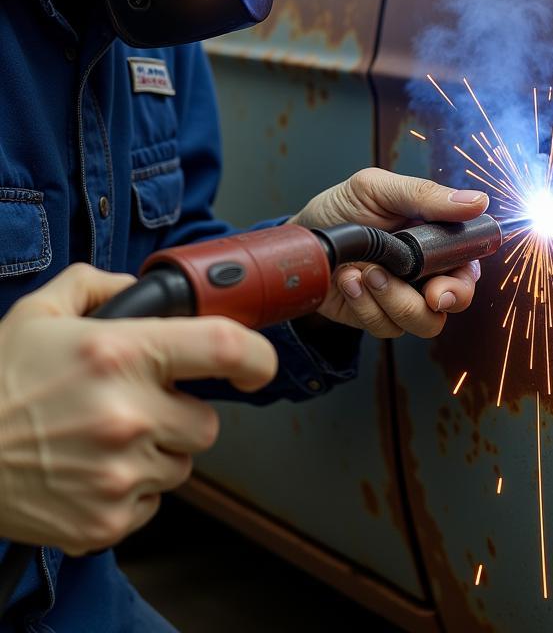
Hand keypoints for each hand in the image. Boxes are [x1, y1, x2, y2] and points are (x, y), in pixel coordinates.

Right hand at [0, 264, 276, 553]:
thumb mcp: (40, 313)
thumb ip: (97, 284)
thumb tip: (140, 287)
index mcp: (121, 354)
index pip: (225, 348)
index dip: (257, 356)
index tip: (258, 365)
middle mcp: (129, 415)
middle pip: (207, 422)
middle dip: (180, 413)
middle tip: (133, 407)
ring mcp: (120, 474)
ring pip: (181, 462)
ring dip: (156, 451)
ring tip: (101, 440)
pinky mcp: (107, 521)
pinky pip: (152, 501)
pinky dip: (131, 489)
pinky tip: (89, 471)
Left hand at [291, 168, 487, 338]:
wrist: (302, 236)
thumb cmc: (343, 208)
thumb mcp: (379, 189)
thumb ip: (426, 195)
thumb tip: (477, 201)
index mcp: (436, 237)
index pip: (470, 264)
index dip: (466, 278)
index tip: (445, 282)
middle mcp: (425, 270)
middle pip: (456, 300)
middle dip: (442, 299)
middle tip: (425, 292)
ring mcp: (402, 296)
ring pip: (424, 322)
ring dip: (394, 299)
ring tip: (366, 272)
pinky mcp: (378, 316)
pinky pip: (386, 327)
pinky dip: (365, 306)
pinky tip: (349, 280)